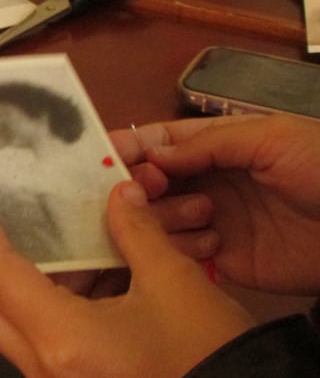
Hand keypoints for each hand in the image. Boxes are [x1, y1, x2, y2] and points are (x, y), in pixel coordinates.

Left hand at [0, 180, 253, 377]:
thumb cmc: (208, 355)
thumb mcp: (175, 284)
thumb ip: (137, 230)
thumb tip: (119, 191)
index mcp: (62, 339)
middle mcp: (43, 366)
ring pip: (5, 322)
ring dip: (6, 276)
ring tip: (16, 232)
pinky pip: (35, 336)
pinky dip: (39, 300)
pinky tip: (63, 271)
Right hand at [126, 114, 319, 294]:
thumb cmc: (319, 168)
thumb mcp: (268, 138)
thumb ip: (206, 145)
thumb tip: (150, 156)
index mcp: (214, 146)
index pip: (158, 143)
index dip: (129, 147)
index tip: (100, 158)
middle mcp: (203, 182)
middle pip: (147, 183)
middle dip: (138, 185)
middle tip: (143, 190)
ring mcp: (208, 221)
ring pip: (155, 218)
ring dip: (164, 216)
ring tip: (203, 215)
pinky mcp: (218, 260)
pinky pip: (178, 254)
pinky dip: (180, 248)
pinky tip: (210, 244)